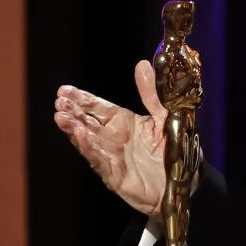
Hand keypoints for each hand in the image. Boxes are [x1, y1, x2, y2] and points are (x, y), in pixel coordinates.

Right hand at [53, 60, 167, 215]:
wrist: (186, 181)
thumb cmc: (175, 148)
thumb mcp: (166, 115)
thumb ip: (151, 94)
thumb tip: (142, 64)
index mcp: (125, 122)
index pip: (98, 108)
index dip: (82, 99)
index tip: (64, 90)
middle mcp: (114, 138)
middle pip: (87, 122)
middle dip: (73, 112)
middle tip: (59, 102)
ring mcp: (113, 157)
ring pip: (88, 141)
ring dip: (74, 130)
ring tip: (61, 117)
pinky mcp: (116, 176)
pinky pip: (100, 161)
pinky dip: (91, 149)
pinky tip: (82, 137)